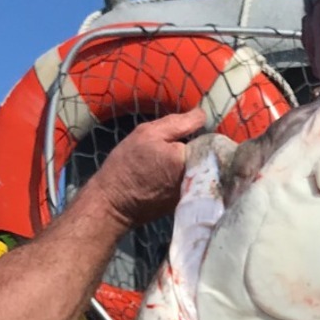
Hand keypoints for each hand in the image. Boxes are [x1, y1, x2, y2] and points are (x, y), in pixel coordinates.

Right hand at [92, 107, 204, 226]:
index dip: (195, 135)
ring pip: (198, 171)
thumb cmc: (127, 165)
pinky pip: (190, 184)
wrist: (112, 204)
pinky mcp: (184, 204)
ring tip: (166, 165)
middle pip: (204, 157)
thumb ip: (179, 122)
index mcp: (190, 158)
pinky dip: (182, 179)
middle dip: (192, 150)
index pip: (207, 141)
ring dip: (188, 165)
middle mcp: (197, 179)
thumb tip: (203, 115)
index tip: (182, 136)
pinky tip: (166, 179)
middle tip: (169, 151)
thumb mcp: (147, 134)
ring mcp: (191, 194)